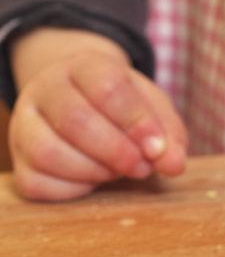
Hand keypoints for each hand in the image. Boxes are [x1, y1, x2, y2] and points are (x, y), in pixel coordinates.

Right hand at [9, 28, 186, 199]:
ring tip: (117, 171)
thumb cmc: (124, 108)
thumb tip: (174, 165)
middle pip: (75, 120)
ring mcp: (25, 124)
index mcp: (83, 66)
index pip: (107, 88)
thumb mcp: (153, 110)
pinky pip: (37, 182)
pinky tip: (93, 180)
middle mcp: (45, 89)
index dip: (137, 122)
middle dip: (117, 152)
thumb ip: (169, 135)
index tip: (157, 148)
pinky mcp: (20, 160)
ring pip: (49, 152)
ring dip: (94, 171)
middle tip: (141, 167)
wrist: (84, 103)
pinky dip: (73, 189)